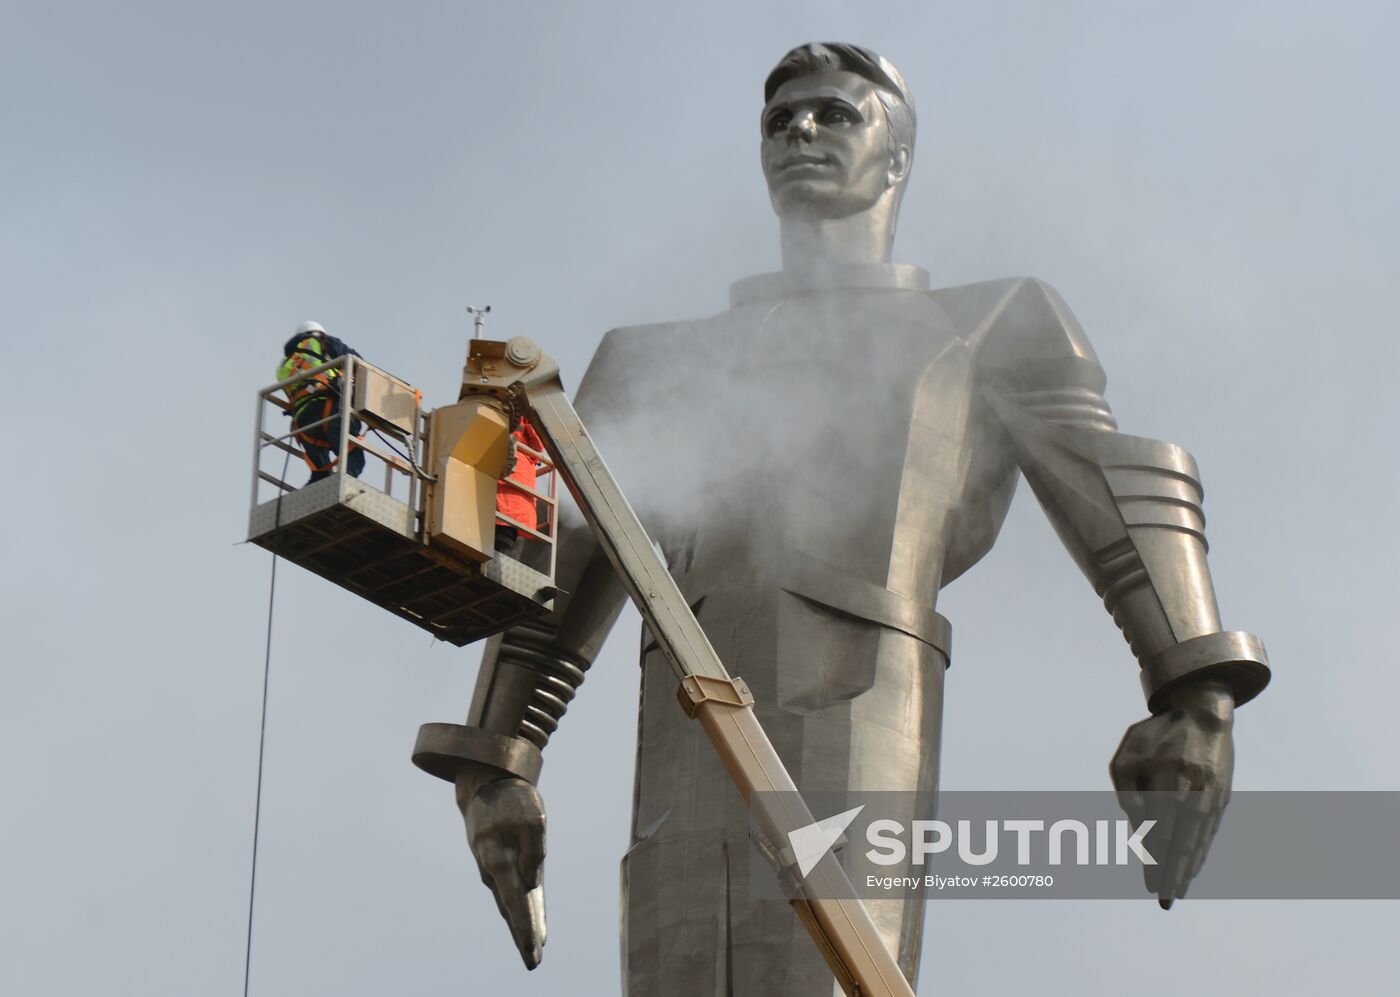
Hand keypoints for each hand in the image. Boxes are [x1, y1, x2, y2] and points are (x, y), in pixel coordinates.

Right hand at [457, 773, 547, 968]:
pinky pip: (510, 886)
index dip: (526, 928)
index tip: (534, 952)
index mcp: (499, 860)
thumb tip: (531, 884)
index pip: (516, 902)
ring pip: (509, 900)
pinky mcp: (497, 859)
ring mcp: (492, 866)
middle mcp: (493, 869)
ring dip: (520, 922)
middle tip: (533, 961)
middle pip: (511, 908)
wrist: (482, 782)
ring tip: (532, 946)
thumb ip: (534, 852)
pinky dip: (519, 903)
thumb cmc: (510, 798)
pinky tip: (530, 916)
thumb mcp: (533, 818)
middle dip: (522, 935)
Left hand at [1109, 679, 1234, 908]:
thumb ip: (1126, 789)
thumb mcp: (1129, 753)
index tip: (1147, 884)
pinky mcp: (1222, 797)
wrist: (1203, 712)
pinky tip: (1194, 868)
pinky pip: (1210, 831)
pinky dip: (1201, 851)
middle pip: (1181, 841)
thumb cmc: (1157, 733)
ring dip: (1188, 869)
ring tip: (1177, 892)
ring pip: (1198, 840)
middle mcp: (1194, 789)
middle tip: (1164, 902)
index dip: (1154, 859)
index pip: (1159, 828)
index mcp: (1169, 776)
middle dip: (1172, 874)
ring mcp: (1213, 795)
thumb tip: (1136, 826)